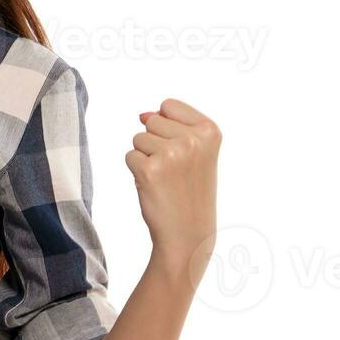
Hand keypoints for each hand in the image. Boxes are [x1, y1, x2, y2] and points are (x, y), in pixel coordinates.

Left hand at [124, 98, 221, 273]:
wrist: (189, 233)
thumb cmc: (190, 190)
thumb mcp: (196, 152)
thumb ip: (173, 125)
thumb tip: (142, 114)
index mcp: (210, 130)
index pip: (169, 105)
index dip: (168, 128)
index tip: (184, 152)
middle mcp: (193, 139)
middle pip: (152, 120)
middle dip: (156, 142)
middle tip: (174, 170)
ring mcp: (171, 154)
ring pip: (138, 138)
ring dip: (146, 157)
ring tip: (165, 178)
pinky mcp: (150, 169)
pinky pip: (129, 156)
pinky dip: (137, 171)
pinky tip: (154, 186)